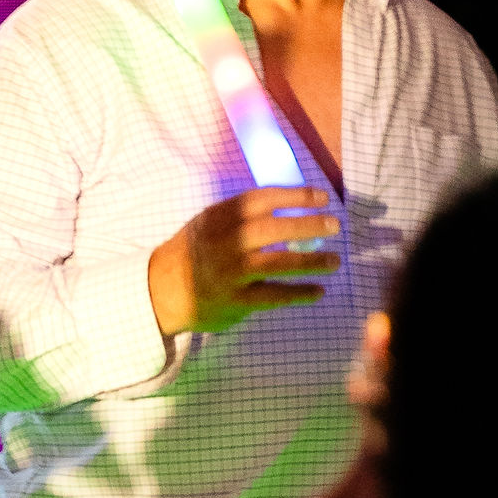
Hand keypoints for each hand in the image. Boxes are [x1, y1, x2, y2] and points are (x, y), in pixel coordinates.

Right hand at [148, 185, 341, 337]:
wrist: (162, 290)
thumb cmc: (197, 250)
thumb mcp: (211, 221)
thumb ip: (243, 213)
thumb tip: (292, 204)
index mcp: (220, 216)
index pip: (262, 199)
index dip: (295, 196)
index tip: (323, 197)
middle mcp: (225, 242)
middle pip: (272, 229)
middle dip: (307, 225)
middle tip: (335, 226)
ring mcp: (230, 273)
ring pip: (276, 263)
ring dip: (310, 261)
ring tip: (335, 261)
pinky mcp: (234, 301)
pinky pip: (272, 295)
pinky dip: (298, 292)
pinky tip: (318, 290)